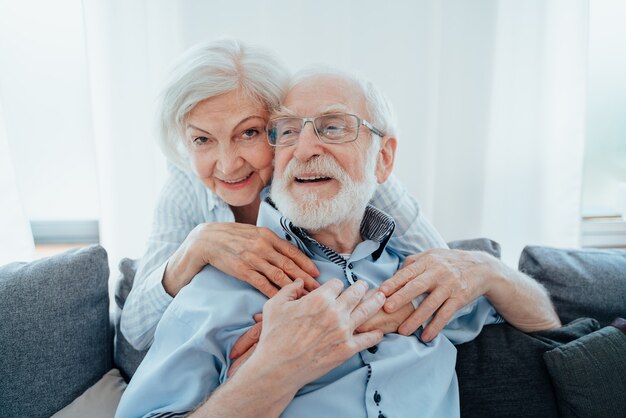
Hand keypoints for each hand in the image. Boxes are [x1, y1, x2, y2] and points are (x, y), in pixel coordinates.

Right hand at [163, 223, 319, 296]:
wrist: (207, 240)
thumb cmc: (232, 237)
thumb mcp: (253, 232)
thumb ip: (270, 241)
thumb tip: (287, 252)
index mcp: (267, 236)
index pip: (292, 251)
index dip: (306, 264)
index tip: (317, 273)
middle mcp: (263, 246)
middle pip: (289, 265)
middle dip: (306, 278)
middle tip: (318, 289)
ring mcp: (253, 259)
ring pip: (279, 276)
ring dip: (294, 288)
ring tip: (306, 297)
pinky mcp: (243, 271)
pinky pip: (263, 284)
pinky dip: (275, 293)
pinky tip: (284, 300)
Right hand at [229, 294, 412, 369]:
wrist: (278, 367)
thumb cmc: (274, 336)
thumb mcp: (275, 305)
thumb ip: (289, 289)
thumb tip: (300, 282)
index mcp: (319, 299)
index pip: (337, 283)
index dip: (336, 285)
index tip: (336, 288)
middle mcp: (335, 312)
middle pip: (356, 293)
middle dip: (361, 288)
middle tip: (365, 286)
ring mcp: (343, 331)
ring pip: (366, 311)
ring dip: (376, 302)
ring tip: (381, 297)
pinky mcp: (347, 349)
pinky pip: (367, 339)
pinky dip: (375, 334)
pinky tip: (379, 331)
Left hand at [379, 249, 490, 340]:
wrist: (481, 267)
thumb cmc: (447, 262)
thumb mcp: (430, 255)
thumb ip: (411, 264)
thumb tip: (391, 277)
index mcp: (427, 261)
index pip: (408, 272)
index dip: (394, 282)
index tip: (381, 292)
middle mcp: (437, 272)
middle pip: (417, 286)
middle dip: (401, 298)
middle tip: (387, 309)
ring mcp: (449, 286)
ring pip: (430, 304)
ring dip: (416, 319)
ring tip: (402, 331)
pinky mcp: (459, 298)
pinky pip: (445, 314)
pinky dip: (435, 326)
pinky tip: (426, 337)